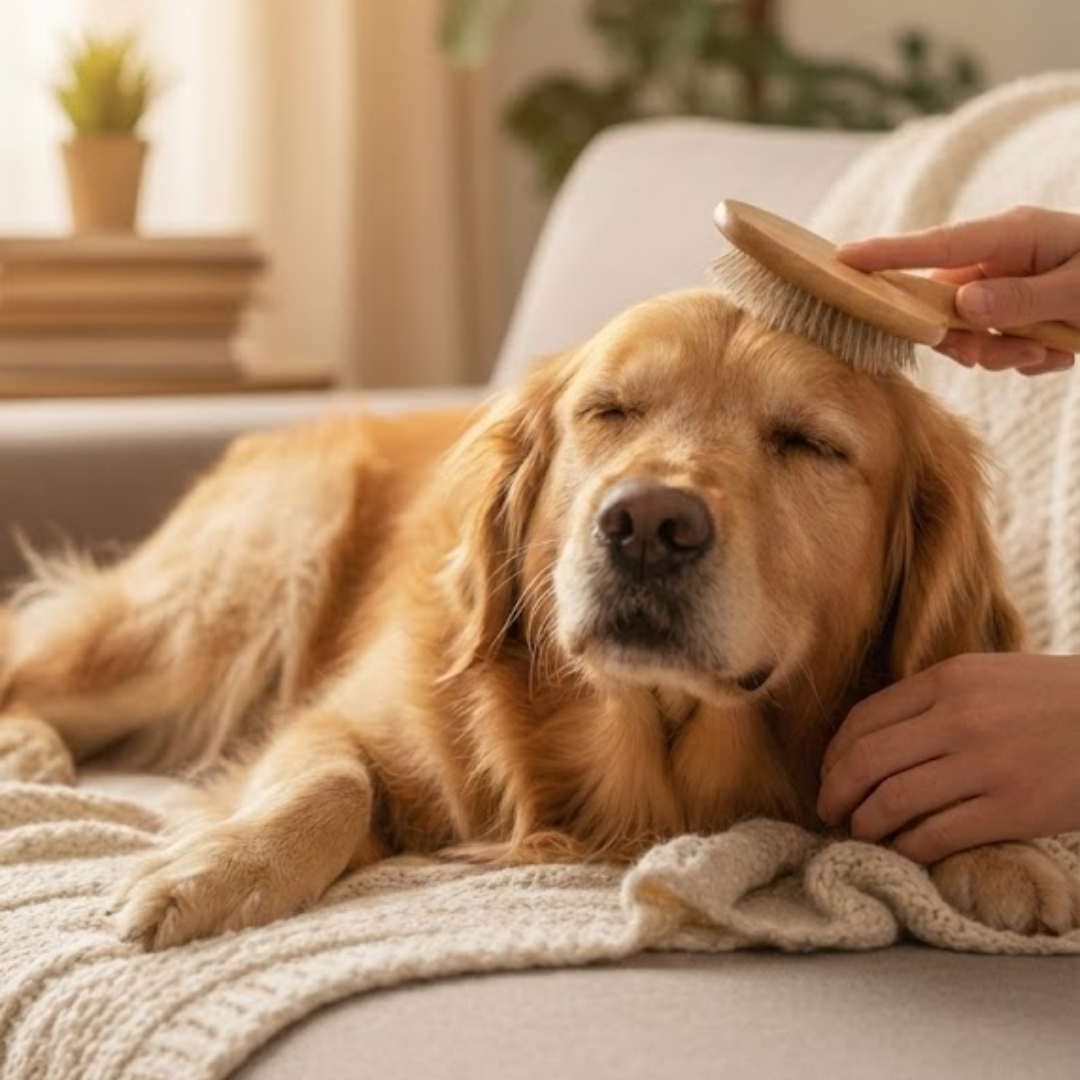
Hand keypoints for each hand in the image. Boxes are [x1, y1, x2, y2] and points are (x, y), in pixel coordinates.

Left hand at [817, 654, 1079, 862]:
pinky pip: (938, 834)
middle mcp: (960, 718)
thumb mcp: (987, 676)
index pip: (864, 719)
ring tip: (862, 832)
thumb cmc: (1051, 699)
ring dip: (866, 823)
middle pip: (867, 761)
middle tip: (828, 811)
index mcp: (949, 679)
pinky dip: (909, 847)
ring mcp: (987, 764)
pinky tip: (905, 850)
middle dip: (835, 792)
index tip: (828, 775)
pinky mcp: (1014, 809)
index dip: (834, 754)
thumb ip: (933, 698)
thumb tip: (872, 738)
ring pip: (894, 800)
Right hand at [837, 206, 1079, 375]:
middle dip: (962, 336)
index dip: (887, 255)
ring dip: (999, 354)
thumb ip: (1020, 299)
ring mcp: (1009, 285)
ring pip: (968, 331)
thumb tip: (960, 304)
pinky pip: (997, 344)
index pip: (936, 246)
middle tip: (994, 353)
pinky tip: (1059, 353)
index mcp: (1015, 235)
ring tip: (1045, 354)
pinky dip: (1023, 359)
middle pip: (942, 300)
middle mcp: (1003, 258)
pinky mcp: (1019, 311)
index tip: (842, 259)